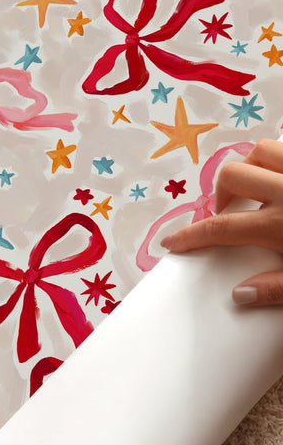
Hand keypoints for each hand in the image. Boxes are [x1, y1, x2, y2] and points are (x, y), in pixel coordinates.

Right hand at [160, 139, 282, 304]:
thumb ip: (276, 289)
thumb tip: (239, 294)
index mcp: (281, 225)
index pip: (222, 228)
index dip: (191, 235)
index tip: (172, 241)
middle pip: (234, 175)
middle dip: (221, 192)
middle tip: (225, 212)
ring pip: (262, 150)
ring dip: (250, 166)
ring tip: (253, 187)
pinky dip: (277, 159)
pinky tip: (280, 177)